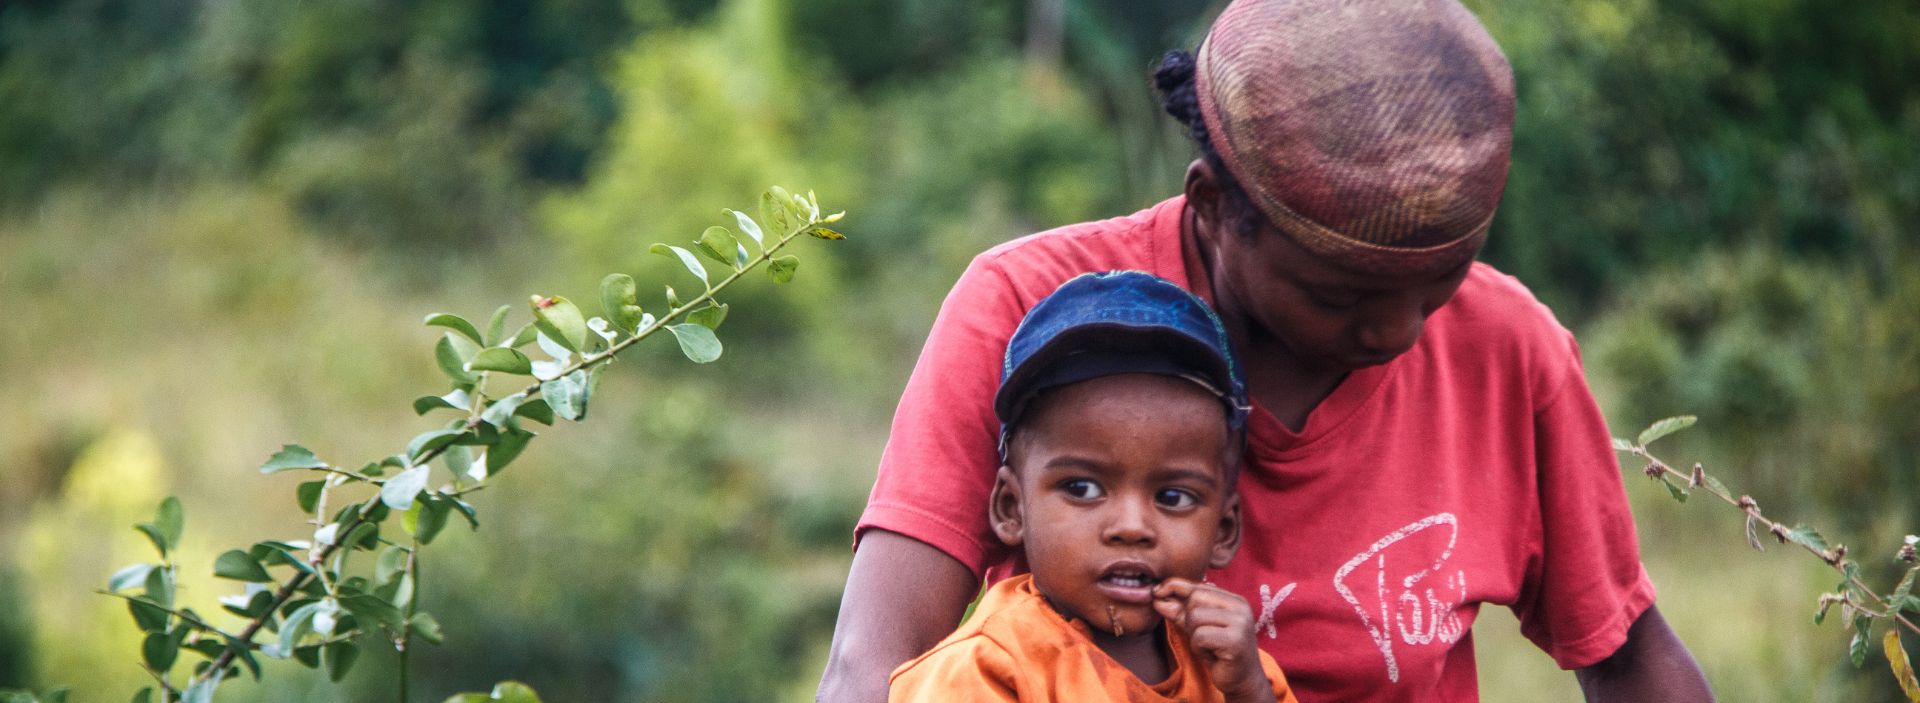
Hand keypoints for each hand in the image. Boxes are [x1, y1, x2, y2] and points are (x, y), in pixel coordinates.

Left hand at [1153, 578, 1274, 702]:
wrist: (1243, 680)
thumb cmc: (1219, 652)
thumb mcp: (1198, 628)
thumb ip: (1181, 611)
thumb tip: (1157, 597)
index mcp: (1234, 600)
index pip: (1198, 586)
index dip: (1174, 587)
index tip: (1157, 592)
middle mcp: (1240, 607)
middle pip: (1194, 599)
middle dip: (1188, 619)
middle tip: (1202, 637)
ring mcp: (1240, 623)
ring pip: (1195, 617)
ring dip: (1194, 636)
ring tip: (1209, 646)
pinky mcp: (1235, 641)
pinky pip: (1200, 636)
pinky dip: (1199, 648)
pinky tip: (1213, 655)